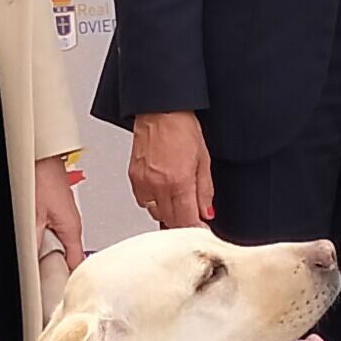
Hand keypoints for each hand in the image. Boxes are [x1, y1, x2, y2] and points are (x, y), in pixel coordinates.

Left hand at [34, 154, 87, 274]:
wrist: (39, 156)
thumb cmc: (42, 177)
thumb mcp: (34, 216)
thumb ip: (36, 242)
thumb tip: (34, 262)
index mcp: (73, 229)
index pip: (77, 264)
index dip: (67, 279)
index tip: (57, 290)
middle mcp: (73, 224)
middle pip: (67, 256)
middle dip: (54, 266)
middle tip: (41, 276)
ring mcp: (66, 218)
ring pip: (59, 244)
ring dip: (48, 250)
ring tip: (35, 256)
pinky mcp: (58, 212)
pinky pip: (54, 232)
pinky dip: (45, 238)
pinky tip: (34, 237)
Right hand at [129, 110, 214, 228]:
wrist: (160, 111)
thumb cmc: (182, 129)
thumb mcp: (204, 160)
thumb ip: (205, 191)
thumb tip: (207, 212)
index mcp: (179, 182)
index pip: (187, 221)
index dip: (196, 229)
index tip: (202, 230)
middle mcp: (159, 185)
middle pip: (171, 221)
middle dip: (183, 222)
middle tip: (192, 215)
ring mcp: (144, 182)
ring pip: (156, 214)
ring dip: (168, 213)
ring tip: (177, 199)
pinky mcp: (134, 178)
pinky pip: (143, 202)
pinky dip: (153, 202)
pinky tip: (161, 191)